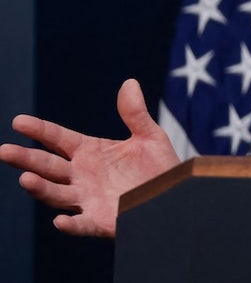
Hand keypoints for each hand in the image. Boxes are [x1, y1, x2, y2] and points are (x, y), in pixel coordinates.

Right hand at [0, 79, 180, 237]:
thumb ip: (135, 114)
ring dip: (41, 188)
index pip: (58, 139)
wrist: (176, 196)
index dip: (39, 131)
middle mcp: (82, 175)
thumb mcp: (149, 137)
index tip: (19, 122)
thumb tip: (130, 83)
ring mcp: (88, 199)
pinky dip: (71, 224)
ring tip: (25, 179)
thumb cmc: (160, 167)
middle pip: (49, 166)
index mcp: (90, 152)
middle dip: (27, 159)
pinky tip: (59, 221)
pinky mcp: (101, 221)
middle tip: (5, 150)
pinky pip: (82, 224)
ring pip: (57, 194)